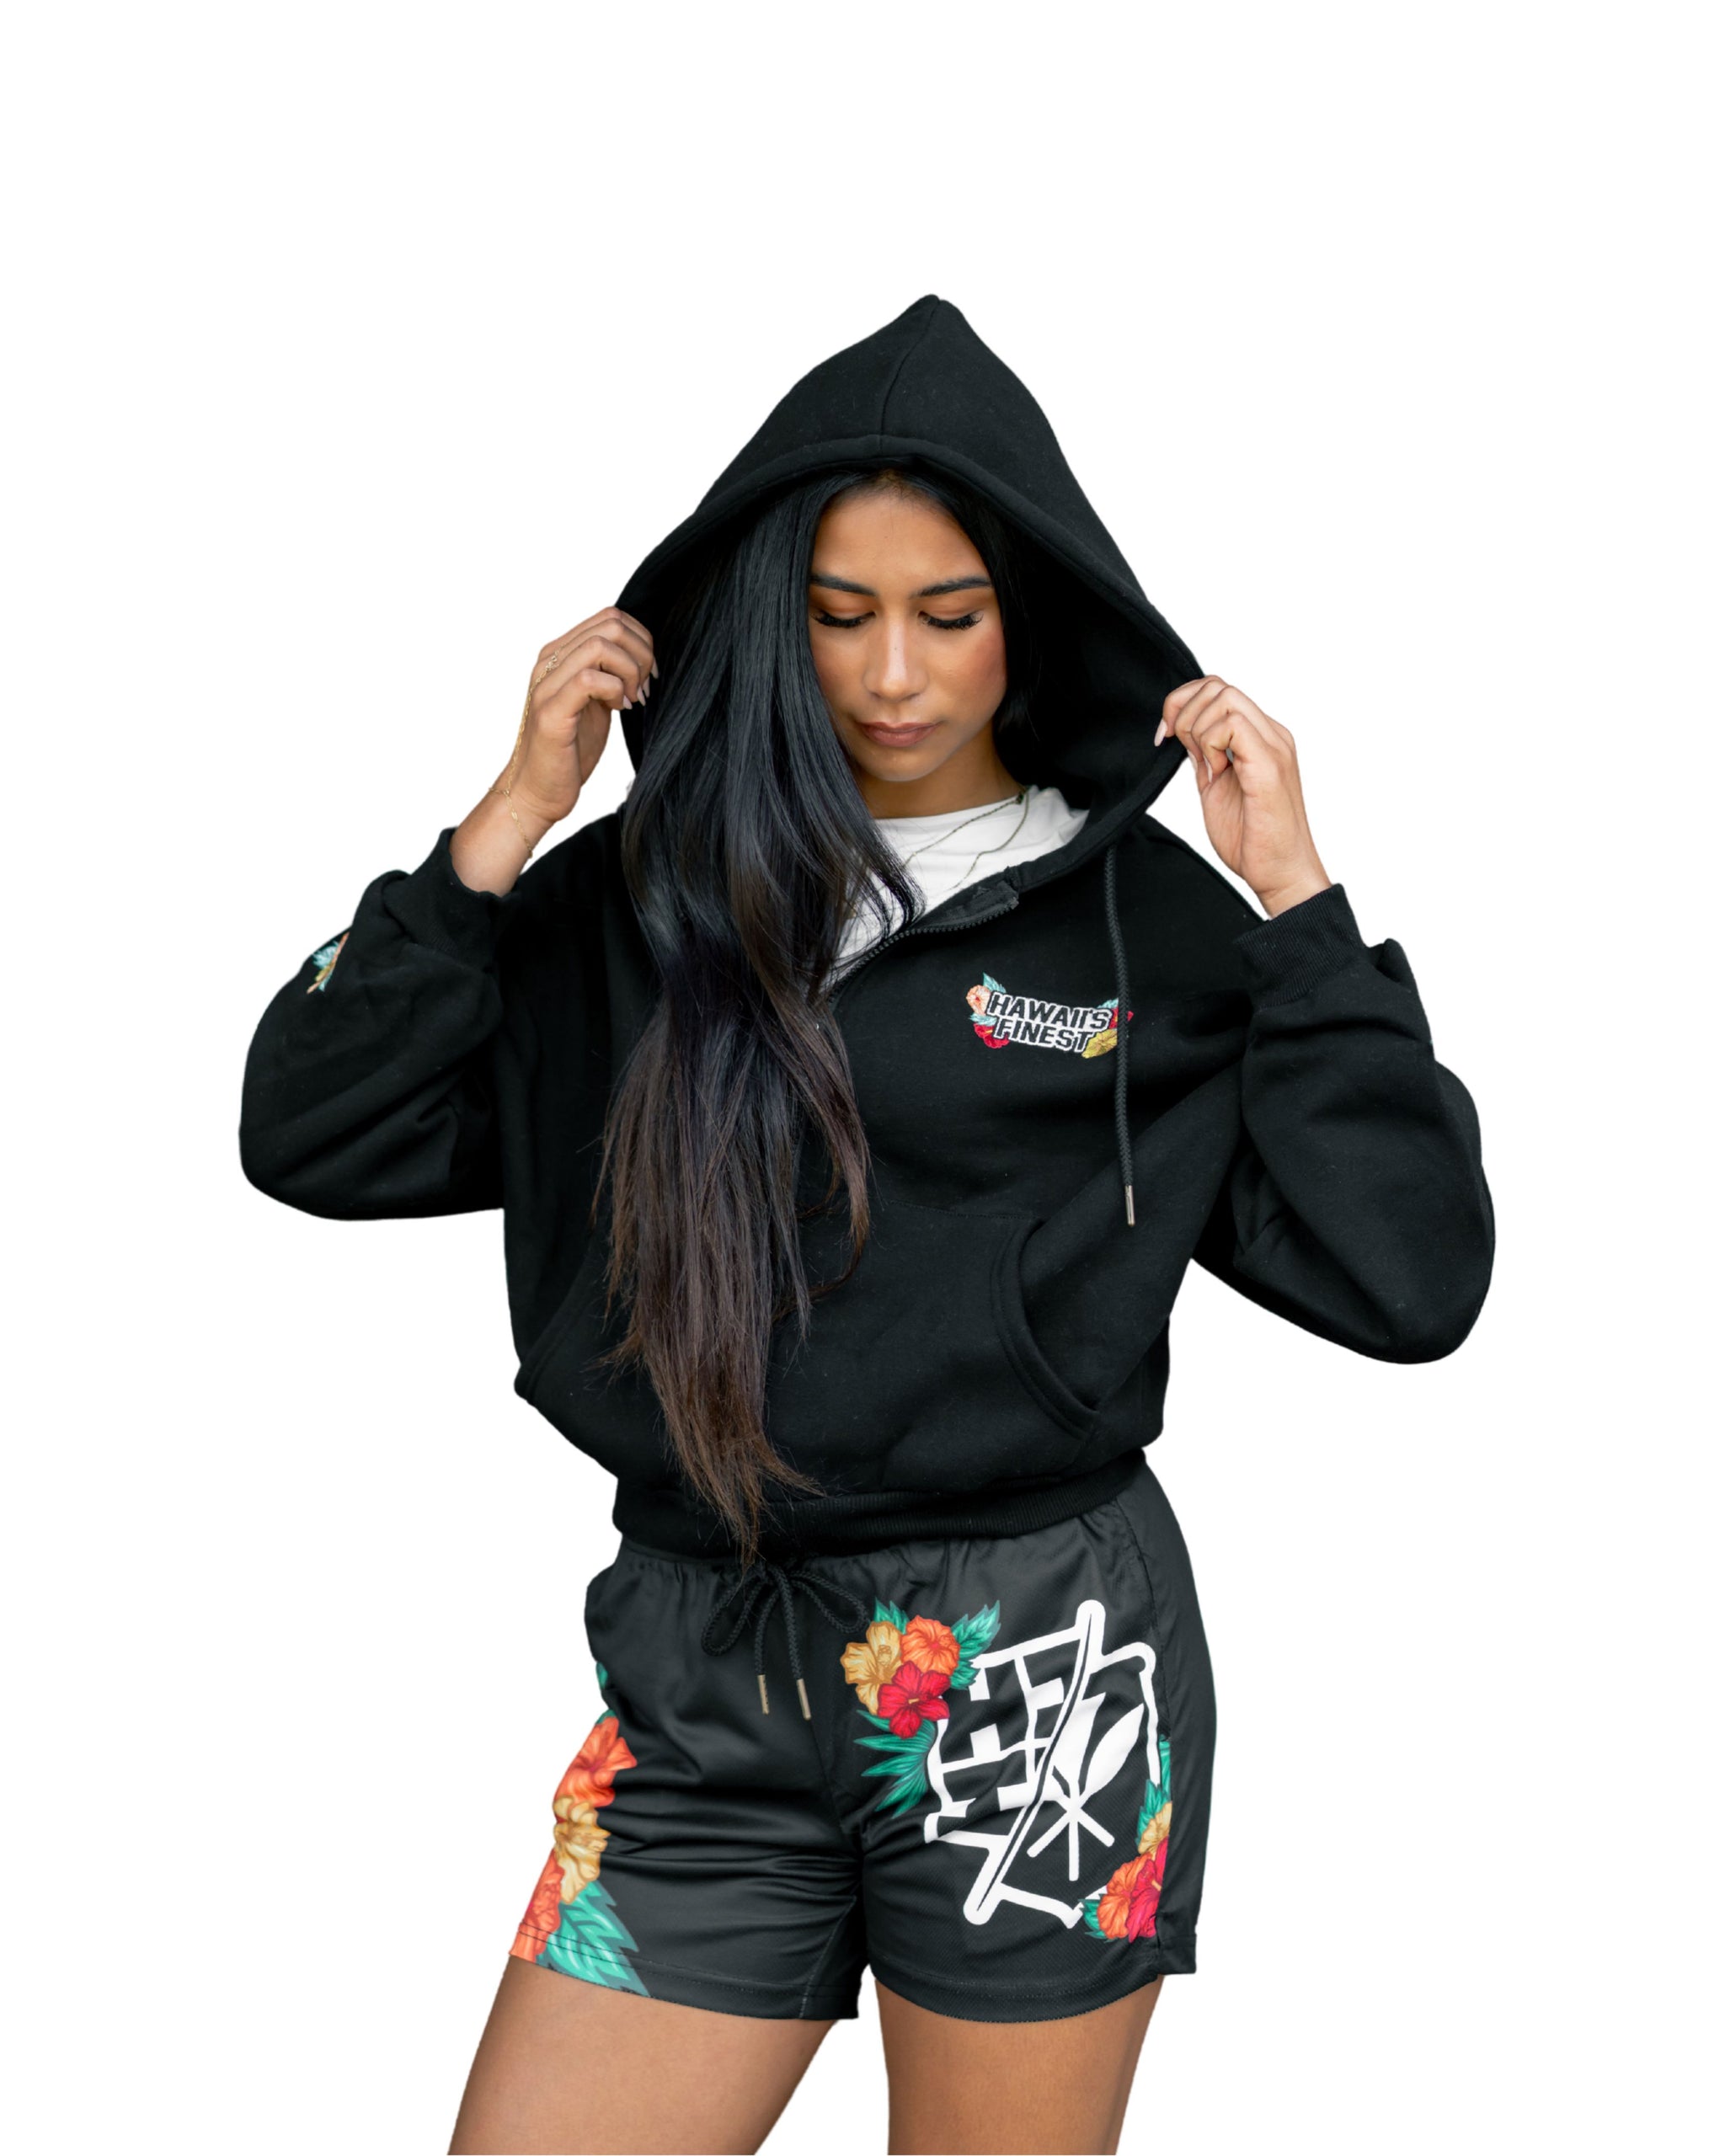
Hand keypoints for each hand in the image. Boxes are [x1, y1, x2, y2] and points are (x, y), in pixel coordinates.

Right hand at [450, 606, 654, 895]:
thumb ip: (609, 674)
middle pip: (610, 624)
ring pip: (601, 646)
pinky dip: (616, 690)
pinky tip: (620, 710)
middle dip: (641, 654)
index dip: (641, 640)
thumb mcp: (595, 702)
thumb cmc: (569, 751)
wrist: (537, 792)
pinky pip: (589, 679)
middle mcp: (548, 662)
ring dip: (630, 672)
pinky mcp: (550, 711)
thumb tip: (646, 657)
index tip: (648, 676)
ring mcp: (546, 684)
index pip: (609, 616)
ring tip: (632, 701)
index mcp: (559, 654)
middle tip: (644, 689)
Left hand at [1157, 677, 1330, 915]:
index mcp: (1260, 738)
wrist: (1280, 873)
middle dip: (1184, 713)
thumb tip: (1183, 733)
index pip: (1218, 690)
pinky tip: (1215, 774)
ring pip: (1223, 698)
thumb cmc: (1253, 840)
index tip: (1165, 737)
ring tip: (1208, 770)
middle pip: (1217, 685)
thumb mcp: (1214, 788)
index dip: (1182, 705)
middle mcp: (1271, 735)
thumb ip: (1204, 757)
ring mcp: (1274, 746)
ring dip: (1199, 732)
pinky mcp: (1270, 764)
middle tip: (1184, 752)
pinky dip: (1211, 744)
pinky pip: (1233, 725)